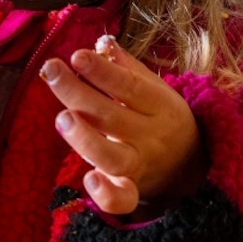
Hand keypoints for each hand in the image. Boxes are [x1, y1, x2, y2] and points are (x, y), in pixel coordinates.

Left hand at [41, 35, 206, 215]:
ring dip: (84, 137)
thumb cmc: (163, 119)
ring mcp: (140, 164)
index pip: (129, 86)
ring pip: (111, 155)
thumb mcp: (155, 90)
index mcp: (161, 105)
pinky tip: (88, 180)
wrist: (190, 166)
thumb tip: (101, 42)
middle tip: (52, 71)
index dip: (103, 71)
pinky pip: (122, 199)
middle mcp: (151, 135)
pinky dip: (106, 193)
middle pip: (112, 115)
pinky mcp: (132, 191)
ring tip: (61, 118)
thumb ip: (127, 68)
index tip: (77, 55)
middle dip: (78, 92)